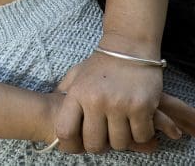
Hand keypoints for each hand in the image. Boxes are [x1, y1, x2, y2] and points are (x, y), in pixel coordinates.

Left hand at [53, 51, 194, 153]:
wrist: (129, 47)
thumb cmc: (101, 64)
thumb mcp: (77, 74)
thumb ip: (64, 92)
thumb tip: (51, 108)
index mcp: (77, 94)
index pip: (65, 131)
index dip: (71, 144)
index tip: (79, 143)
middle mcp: (96, 101)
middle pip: (94, 144)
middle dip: (100, 146)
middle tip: (106, 138)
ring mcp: (119, 104)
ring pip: (120, 143)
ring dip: (123, 140)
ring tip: (124, 128)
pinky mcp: (142, 106)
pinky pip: (141, 136)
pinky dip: (142, 134)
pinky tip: (140, 123)